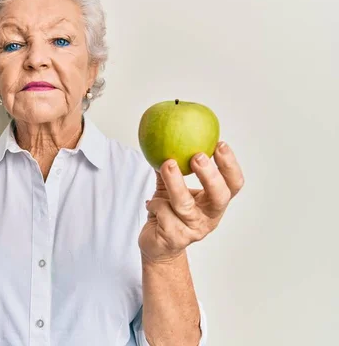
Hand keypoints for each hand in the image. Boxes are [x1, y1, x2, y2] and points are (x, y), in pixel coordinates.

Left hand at [139, 141, 244, 262]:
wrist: (156, 245)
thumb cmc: (168, 213)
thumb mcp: (172, 189)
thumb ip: (172, 168)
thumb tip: (165, 137)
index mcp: (214, 203)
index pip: (233, 185)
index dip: (230, 166)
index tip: (220, 144)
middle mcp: (209, 218)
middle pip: (219, 196)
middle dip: (210, 175)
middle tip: (198, 156)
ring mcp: (193, 230)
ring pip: (185, 204)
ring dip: (175, 183)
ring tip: (167, 164)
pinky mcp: (175, 239)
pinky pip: (164, 214)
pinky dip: (155, 204)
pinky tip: (150, 203)